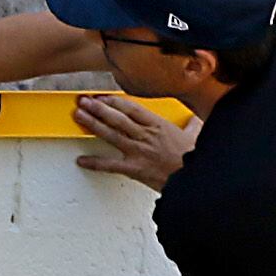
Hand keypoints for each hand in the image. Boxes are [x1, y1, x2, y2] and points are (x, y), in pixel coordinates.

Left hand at [73, 92, 193, 190]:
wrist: (194, 179)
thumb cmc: (193, 159)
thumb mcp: (196, 136)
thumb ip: (192, 126)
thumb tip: (196, 120)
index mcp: (158, 125)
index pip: (132, 108)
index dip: (114, 101)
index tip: (102, 96)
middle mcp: (145, 136)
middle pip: (117, 118)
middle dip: (98, 108)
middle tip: (83, 101)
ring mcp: (138, 152)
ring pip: (111, 134)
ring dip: (93, 124)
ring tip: (79, 115)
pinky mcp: (134, 169)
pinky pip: (110, 165)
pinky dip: (94, 163)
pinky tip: (82, 160)